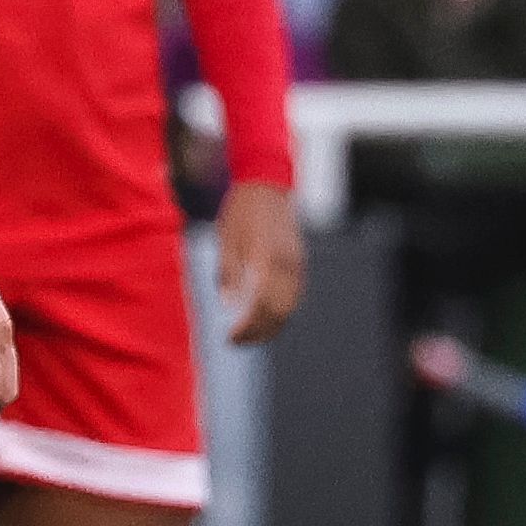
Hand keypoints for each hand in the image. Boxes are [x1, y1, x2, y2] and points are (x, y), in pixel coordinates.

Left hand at [217, 180, 306, 346]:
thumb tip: (230, 303)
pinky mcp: (299, 260)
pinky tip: (264, 316)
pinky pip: (294, 293)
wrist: (266, 183)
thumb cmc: (240, 210)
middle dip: (260, 331)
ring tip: (250, 335)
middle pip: (280, 310)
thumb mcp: (227, 240)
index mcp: (267, 258)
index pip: (262, 305)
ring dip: (272, 324)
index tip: (230, 338)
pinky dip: (280, 309)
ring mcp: (297, 262)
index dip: (248, 327)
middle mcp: (287, 263)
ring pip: (290, 304)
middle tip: (237, 342)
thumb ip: (229, 272)